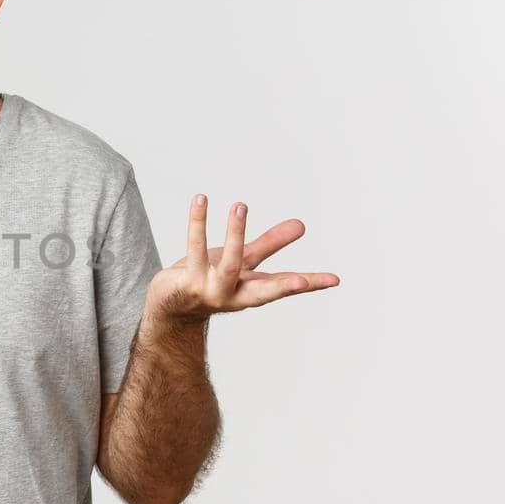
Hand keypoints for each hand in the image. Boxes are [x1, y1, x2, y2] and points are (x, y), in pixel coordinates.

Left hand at [146, 194, 339, 325]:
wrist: (170, 303)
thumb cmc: (211, 280)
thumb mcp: (243, 262)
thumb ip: (270, 244)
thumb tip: (302, 225)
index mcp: (251, 291)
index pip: (285, 287)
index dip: (310, 284)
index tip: (334, 280)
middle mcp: (233, 295)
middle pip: (262, 291)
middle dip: (282, 288)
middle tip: (301, 282)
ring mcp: (210, 290)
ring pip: (228, 264)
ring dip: (235, 235)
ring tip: (241, 206)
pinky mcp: (187, 281)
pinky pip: (195, 248)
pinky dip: (198, 222)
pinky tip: (201, 201)